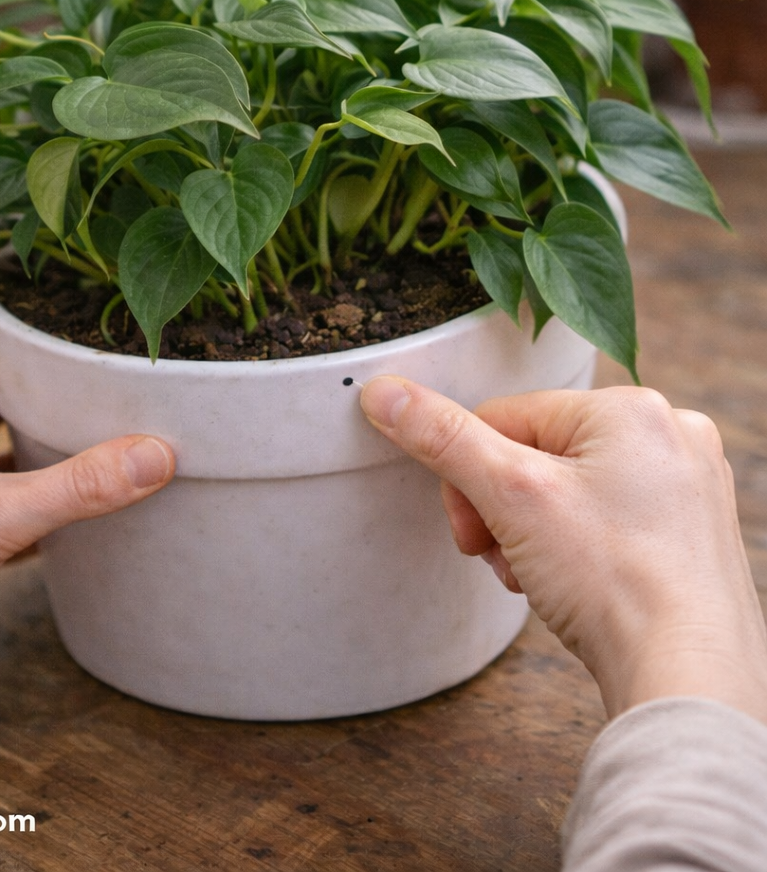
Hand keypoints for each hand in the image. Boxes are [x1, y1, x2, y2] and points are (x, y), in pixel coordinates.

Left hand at [0, 325, 174, 714]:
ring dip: (42, 448)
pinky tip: (79, 517)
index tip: (57, 304)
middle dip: (42, 384)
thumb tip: (156, 453)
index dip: (10, 320)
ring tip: (100, 434)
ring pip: (2, 457)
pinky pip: (7, 514)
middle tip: (98, 370)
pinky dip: (41, 511)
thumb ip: (77, 485)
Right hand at [360, 378, 766, 723]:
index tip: (469, 528)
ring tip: (533, 576)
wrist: (686, 679)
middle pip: (534, 453)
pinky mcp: (687, 531)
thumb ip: (443, 437)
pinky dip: (569, 549)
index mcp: (631, 408)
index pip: (505, 415)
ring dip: (528, 532)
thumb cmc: (616, 583)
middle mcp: (668, 434)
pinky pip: (601, 518)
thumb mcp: (511, 496)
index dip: (470, 474)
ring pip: (565, 489)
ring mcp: (684, 485)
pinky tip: (568, 585)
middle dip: (500, 509)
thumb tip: (384, 393)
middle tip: (497, 554)